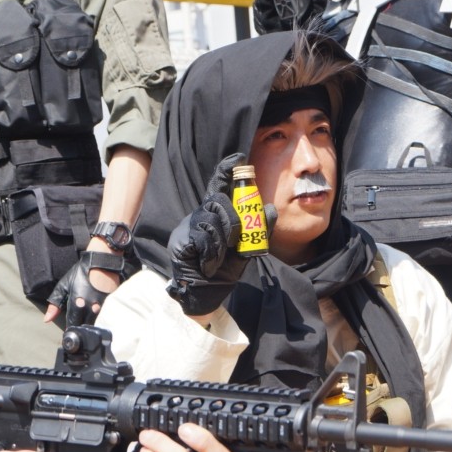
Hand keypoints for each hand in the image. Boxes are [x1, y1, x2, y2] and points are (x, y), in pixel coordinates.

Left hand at [45, 250, 122, 325]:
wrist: (101, 263)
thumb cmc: (80, 273)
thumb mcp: (64, 286)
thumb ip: (54, 304)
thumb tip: (46, 320)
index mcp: (76, 304)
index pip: (72, 323)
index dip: (70, 328)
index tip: (69, 331)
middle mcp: (90, 308)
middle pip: (84, 326)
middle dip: (80, 327)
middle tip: (78, 326)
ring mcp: (102, 307)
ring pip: (95, 323)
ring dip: (90, 324)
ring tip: (87, 321)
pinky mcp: (110, 305)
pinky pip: (103, 317)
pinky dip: (100, 318)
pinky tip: (97, 316)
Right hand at [166, 153, 275, 315]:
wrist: (208, 293)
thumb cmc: (225, 269)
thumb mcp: (247, 248)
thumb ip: (259, 230)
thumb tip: (271, 208)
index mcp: (215, 214)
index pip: (219, 185)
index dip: (226, 170)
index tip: (239, 157)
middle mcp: (200, 216)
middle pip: (217, 201)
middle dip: (232, 220)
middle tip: (234, 240)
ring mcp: (188, 227)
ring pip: (210, 220)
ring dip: (222, 242)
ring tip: (219, 257)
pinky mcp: (180, 241)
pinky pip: (202, 238)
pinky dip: (211, 254)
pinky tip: (209, 264)